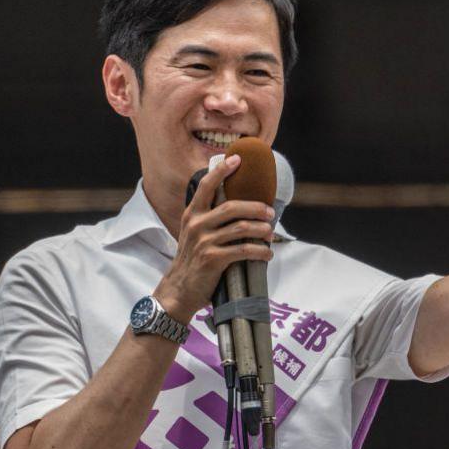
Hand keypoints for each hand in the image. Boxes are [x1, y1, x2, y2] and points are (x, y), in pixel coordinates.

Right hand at [153, 154, 274, 321]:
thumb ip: (209, 219)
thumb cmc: (192, 260)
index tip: (237, 158)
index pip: (206, 185)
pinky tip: (267, 254)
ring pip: (241, 228)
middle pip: (232, 206)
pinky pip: (243, 250)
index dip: (222, 170)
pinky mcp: (212, 259)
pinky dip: (259, 252)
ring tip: (270, 234)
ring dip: (261, 230)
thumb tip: (238, 207)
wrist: (178, 290)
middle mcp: (196, 224)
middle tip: (270, 212)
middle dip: (255, 207)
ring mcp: (204, 242)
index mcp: (192, 214)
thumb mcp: (194, 234)